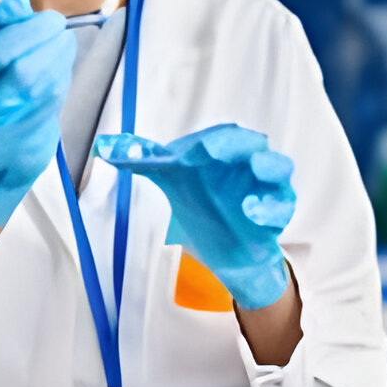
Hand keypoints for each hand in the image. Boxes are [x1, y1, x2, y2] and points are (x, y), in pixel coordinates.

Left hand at [95, 124, 294, 308]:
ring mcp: (264, 187)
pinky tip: (253, 212)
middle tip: (216, 151)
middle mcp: (247, 164)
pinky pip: (281, 207)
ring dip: (269, 166)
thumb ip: (143, 160)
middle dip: (238, 146)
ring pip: (278, 168)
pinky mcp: (275, 215)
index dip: (214, 140)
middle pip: (253, 144)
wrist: (224, 249)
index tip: (197, 150)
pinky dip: (270, 208)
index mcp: (223, 152)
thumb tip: (105, 146)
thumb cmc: (200, 205)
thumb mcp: (170, 181)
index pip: (225, 136)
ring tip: (256, 169)